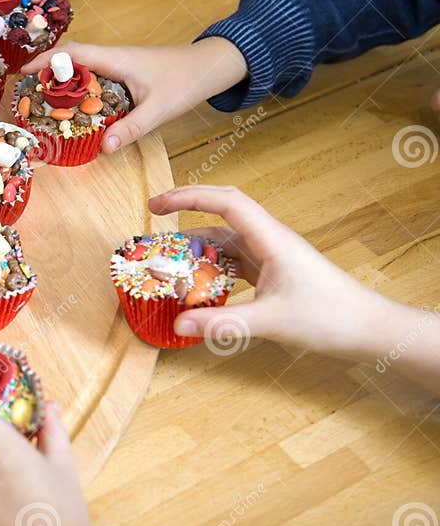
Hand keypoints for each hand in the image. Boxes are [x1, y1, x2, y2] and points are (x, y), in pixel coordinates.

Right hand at [22, 38, 247, 153]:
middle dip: (46, 71)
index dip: (45, 60)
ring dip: (61, 79)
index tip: (22, 73)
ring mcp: (117, 63)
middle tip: (27, 94)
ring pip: (81, 67)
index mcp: (115, 59)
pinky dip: (78, 87)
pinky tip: (75, 106)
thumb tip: (102, 148)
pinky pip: (93, 75)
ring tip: (43, 102)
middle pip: (70, 58)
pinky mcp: (123, 72)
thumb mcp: (158, 109)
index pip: (72, 53)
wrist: (209, 67)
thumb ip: (130, 128)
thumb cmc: (186, 81)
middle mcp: (112, 57)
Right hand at [149, 185, 439, 393]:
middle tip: (155, 218)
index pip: (225, 202)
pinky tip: (201, 282)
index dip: (189, 196)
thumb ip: (223, 323)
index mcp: (271, 239)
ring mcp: (273, 256)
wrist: (371, 329)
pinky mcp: (276, 273)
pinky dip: (214, 266)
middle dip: (187, 210)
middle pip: (223, 214)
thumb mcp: (272, 321)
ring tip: (171, 257)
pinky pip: (237, 260)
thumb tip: (179, 324)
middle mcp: (270, 241)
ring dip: (199, 244)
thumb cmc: (331, 318)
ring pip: (228, 240)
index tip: (157, 204)